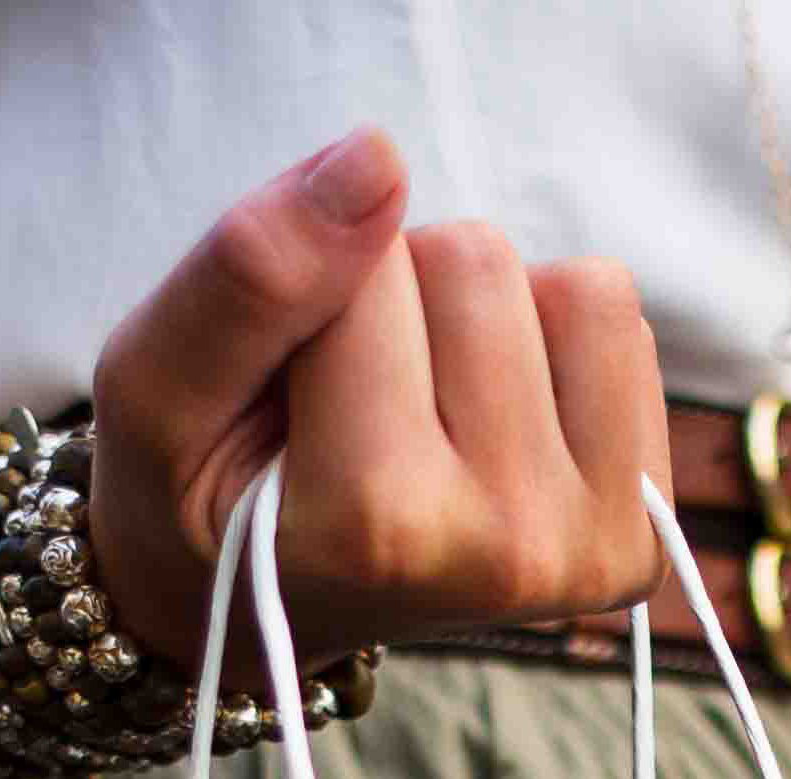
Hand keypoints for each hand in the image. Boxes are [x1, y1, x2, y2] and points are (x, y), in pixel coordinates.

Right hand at [89, 126, 669, 678]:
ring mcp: (585, 545)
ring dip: (474, 319)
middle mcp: (502, 547)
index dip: (302, 299)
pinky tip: (476, 425)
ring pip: (566, 284)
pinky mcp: (636, 531)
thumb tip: (379, 157)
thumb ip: (248, 277)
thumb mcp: (153, 388)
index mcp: (376, 528)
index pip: (362, 268)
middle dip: (394, 302)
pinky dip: (541, 344)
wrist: (251, 609)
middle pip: (472, 260)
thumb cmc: (190, 498)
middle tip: (339, 409)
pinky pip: (617, 325)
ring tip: (408, 415)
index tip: (275, 400)